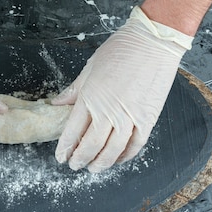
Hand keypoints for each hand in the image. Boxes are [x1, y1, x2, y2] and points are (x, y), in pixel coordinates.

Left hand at [53, 6, 192, 171]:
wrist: (153, 43)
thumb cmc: (121, 50)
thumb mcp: (89, 68)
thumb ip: (74, 91)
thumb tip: (57, 104)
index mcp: (90, 99)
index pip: (72, 132)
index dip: (65, 148)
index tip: (61, 156)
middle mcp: (109, 112)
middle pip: (91, 146)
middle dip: (80, 159)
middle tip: (75, 165)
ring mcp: (130, 117)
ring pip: (113, 151)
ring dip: (101, 163)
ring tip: (93, 168)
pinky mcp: (148, 119)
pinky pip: (135, 145)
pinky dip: (125, 156)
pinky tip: (117, 159)